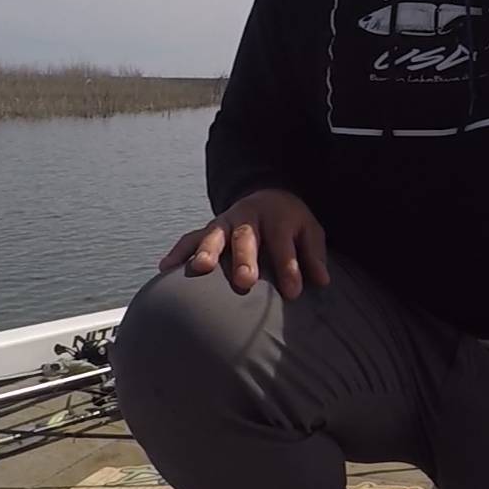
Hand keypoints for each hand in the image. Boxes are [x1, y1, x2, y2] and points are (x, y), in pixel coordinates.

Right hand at [158, 187, 329, 299]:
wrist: (267, 195)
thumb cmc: (290, 223)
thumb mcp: (309, 231)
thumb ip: (313, 255)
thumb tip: (323, 282)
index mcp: (278, 217)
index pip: (284, 244)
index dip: (289, 268)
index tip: (294, 292)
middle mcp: (249, 217)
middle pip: (246, 237)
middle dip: (244, 259)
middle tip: (244, 281)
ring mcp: (225, 222)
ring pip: (215, 234)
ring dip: (207, 250)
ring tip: (200, 268)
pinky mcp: (208, 229)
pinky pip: (190, 238)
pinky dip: (178, 251)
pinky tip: (165, 268)